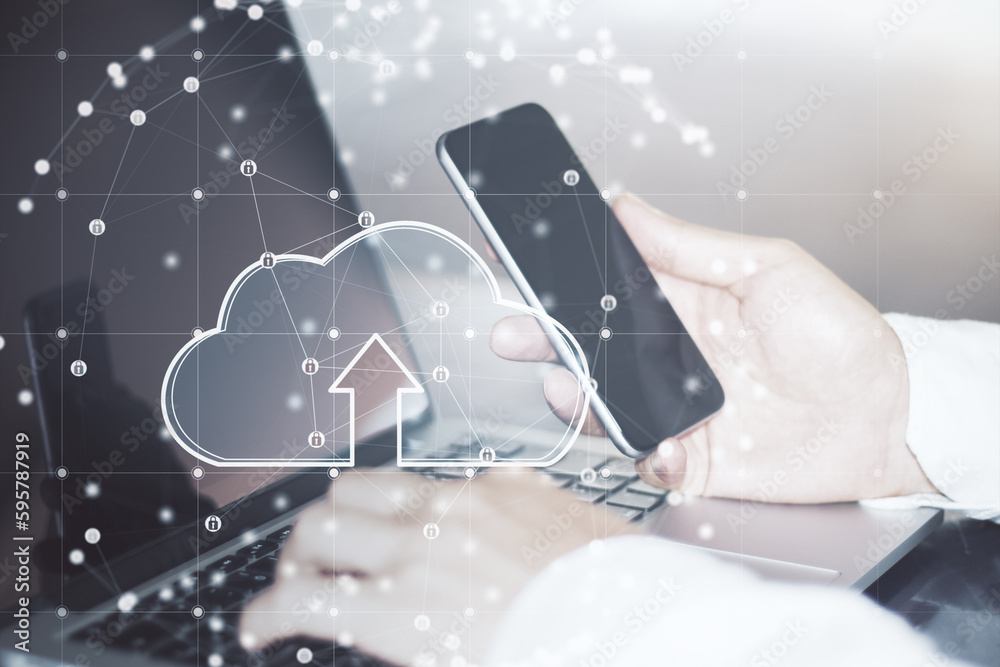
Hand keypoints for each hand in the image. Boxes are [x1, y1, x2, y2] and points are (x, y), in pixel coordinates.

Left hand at [240, 470, 636, 664]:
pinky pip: (305, 601)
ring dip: (296, 561)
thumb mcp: (577, 529)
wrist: (629, 628)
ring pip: (320, 532)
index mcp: (491, 492)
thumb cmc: (614, 593)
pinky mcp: (396, 610)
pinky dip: (268, 613)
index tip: (367, 529)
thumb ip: (530, 507)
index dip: (375, 510)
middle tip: (320, 557)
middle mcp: (447, 510)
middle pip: (351, 493)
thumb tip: (510, 497)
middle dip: (327, 526)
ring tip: (291, 589)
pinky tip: (259, 629)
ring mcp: (418, 555)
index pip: (409, 484)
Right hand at [491, 193, 935, 502]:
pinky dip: (648, 456)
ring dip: (576, 399)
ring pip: (604, 406)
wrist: (889, 416)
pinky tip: (664, 445)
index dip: (559, 277)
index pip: (604, 287)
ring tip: (565, 386)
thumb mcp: (770, 268)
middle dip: (542, 340)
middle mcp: (669, 357)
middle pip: (588, 349)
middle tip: (514, 333)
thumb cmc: (841, 336)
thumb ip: (692, 245)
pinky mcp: (695, 458)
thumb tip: (626, 206)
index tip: (519, 260)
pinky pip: (650, 460)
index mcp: (681, 305)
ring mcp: (677, 409)